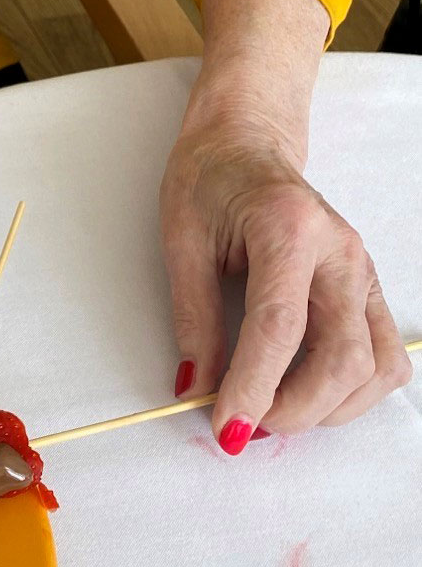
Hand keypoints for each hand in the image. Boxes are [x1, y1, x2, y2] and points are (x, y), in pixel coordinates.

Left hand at [160, 118, 410, 445]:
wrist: (245, 140)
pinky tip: (309, 390)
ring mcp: (364, 271)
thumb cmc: (211, 177)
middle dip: (293, 409)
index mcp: (288, 228)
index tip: (227, 426)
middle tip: (244, 425)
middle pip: (341, 359)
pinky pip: (384, 357)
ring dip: (327, 408)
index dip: (254, 386)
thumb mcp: (182, 238)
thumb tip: (197, 386)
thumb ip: (193, 317)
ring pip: (374, 369)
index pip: (280, 327)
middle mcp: (340, 252)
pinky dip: (354, 391)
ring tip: (272, 408)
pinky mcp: (371, 288)